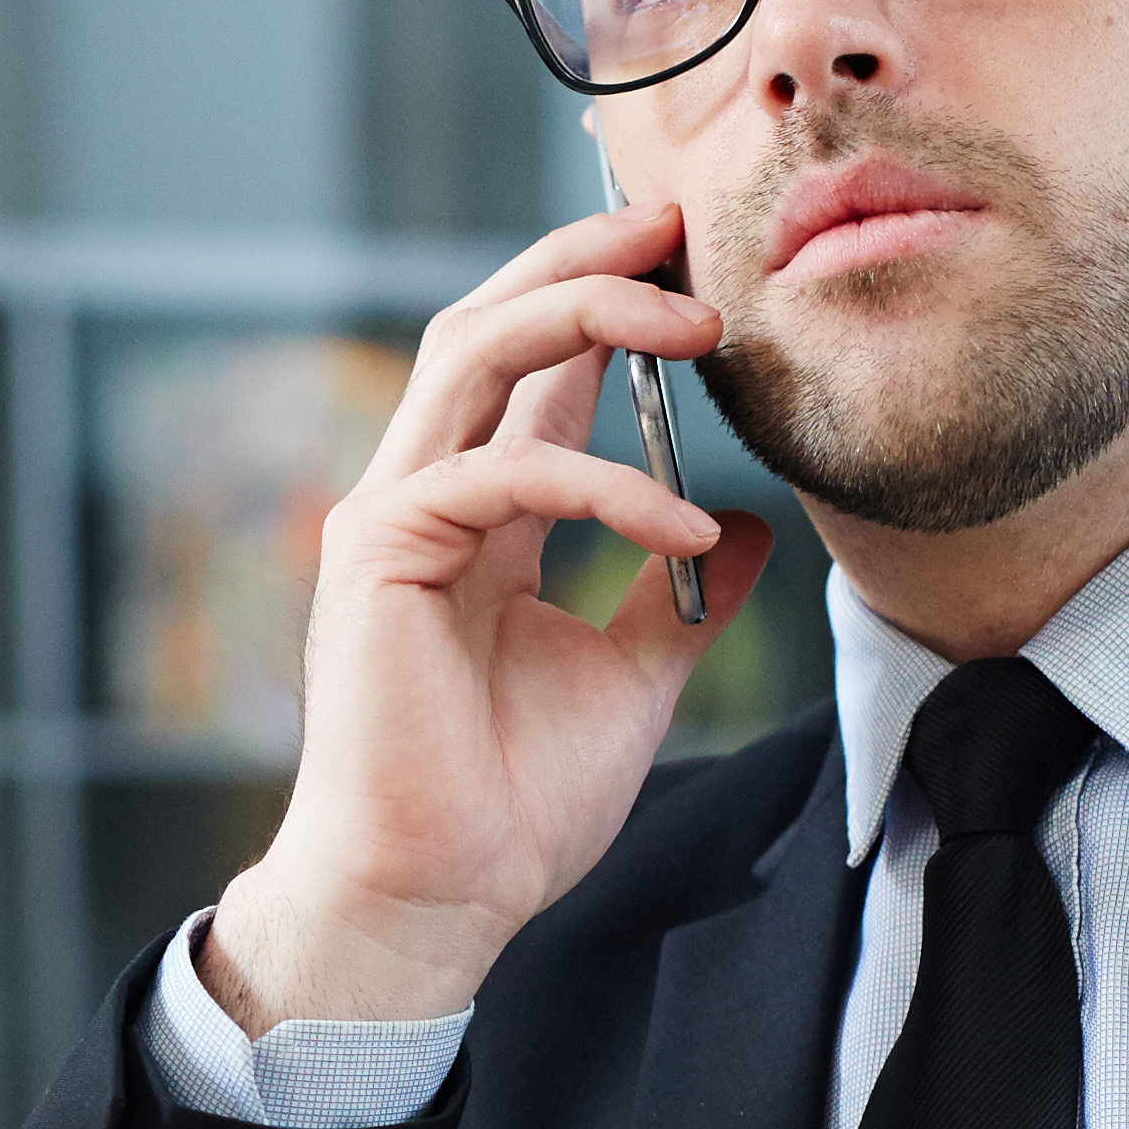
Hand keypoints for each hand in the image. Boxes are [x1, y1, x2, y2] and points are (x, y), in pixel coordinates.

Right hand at [202, 201, 770, 1030]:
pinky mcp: (380, 555)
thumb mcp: (632, 678)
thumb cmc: (511, 804)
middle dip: (588, 260)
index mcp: (477, 514)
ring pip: (475, 351)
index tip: (704, 264)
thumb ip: (676, 596)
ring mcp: (393, 516)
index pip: (537, 370)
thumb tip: (748, 525)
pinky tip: (682, 526)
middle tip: (686, 229)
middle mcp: (426, 495)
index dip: (613, 299)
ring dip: (590, 316)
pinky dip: (604, 486)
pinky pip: (503, 475)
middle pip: (492, 320)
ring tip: (700, 326)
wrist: (439, 898)